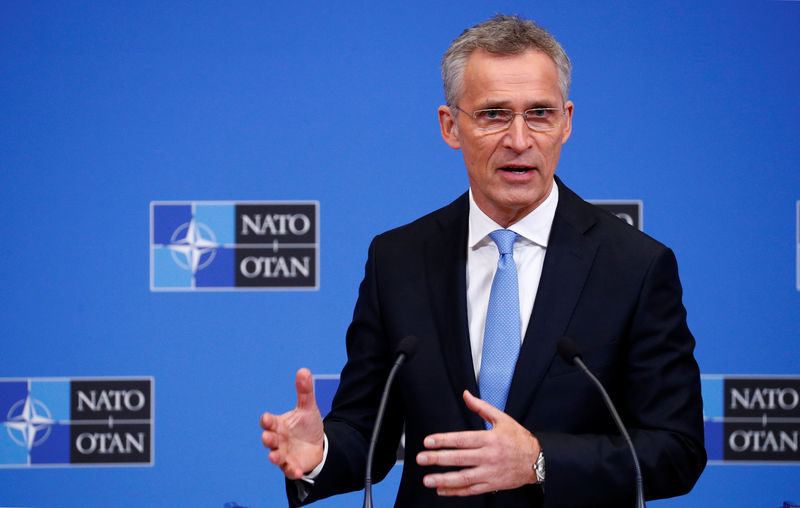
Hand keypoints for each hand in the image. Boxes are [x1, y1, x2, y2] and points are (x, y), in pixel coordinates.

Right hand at [260, 368, 324, 478]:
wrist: (317, 444)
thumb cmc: (306, 426)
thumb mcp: (307, 408)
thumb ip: (304, 391)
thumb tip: (303, 370)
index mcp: (279, 425)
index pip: (268, 422)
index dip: (266, 421)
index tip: (267, 419)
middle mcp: (278, 440)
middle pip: (269, 439)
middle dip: (268, 439)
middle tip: (268, 437)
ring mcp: (284, 454)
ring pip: (275, 456)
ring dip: (273, 456)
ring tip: (273, 456)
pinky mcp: (293, 465)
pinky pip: (290, 470)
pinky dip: (292, 471)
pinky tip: (297, 470)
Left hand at [415, 390, 539, 495]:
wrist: (538, 460)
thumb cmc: (519, 439)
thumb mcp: (502, 418)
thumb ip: (481, 407)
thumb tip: (466, 395)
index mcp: (489, 439)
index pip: (462, 440)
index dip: (443, 441)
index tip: (428, 442)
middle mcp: (488, 456)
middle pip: (459, 458)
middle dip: (438, 459)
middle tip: (421, 459)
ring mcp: (490, 473)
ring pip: (464, 478)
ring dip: (444, 480)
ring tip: (428, 480)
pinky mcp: (492, 485)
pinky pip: (471, 489)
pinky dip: (456, 491)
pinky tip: (443, 490)